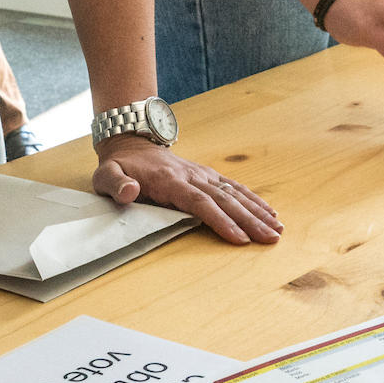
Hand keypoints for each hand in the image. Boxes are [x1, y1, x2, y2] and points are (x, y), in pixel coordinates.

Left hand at [92, 136, 279, 244]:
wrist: (132, 142)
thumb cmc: (119, 166)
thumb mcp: (106, 175)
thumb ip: (116, 184)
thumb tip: (129, 192)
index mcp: (169, 180)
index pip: (198, 202)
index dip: (219, 220)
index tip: (238, 238)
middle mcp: (192, 175)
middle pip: (224, 200)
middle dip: (249, 221)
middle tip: (269, 239)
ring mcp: (203, 174)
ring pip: (234, 193)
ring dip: (257, 212)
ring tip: (277, 230)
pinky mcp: (208, 175)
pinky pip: (234, 187)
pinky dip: (253, 200)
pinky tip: (270, 213)